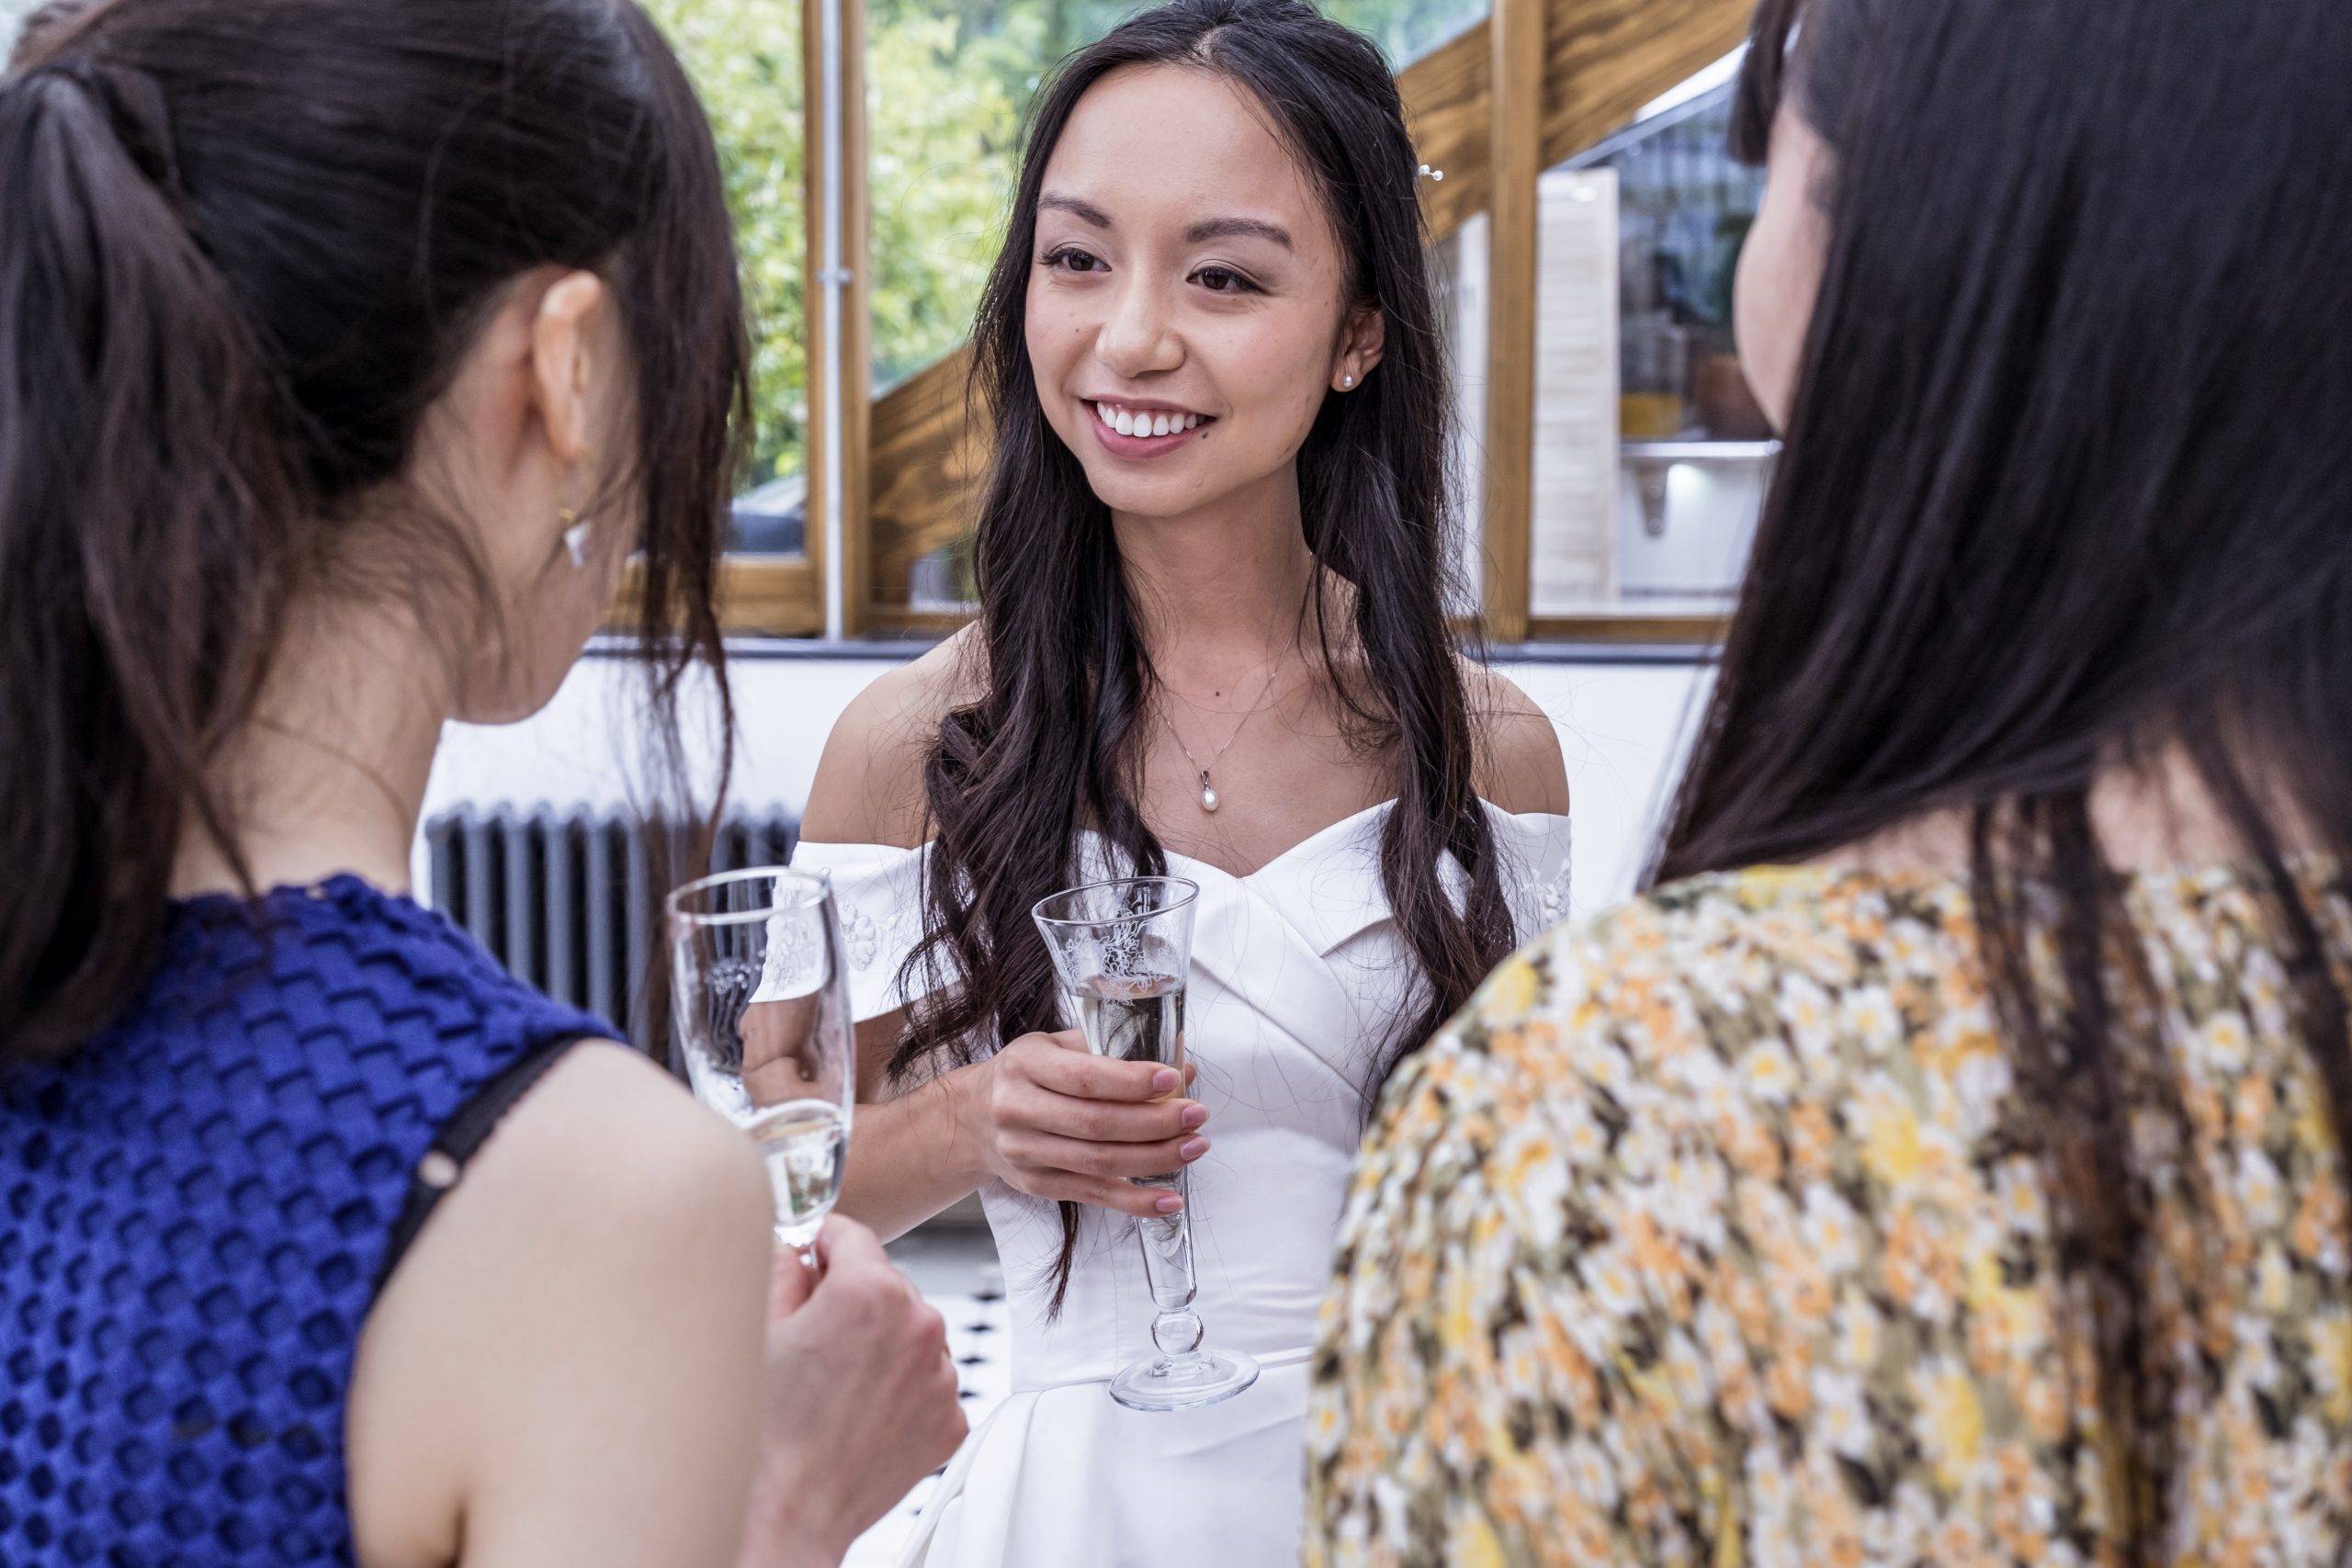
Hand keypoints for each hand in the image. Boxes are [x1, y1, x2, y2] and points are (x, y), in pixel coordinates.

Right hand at [736, 1217, 965, 1567]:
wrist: (790, 1510)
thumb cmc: (765, 1430)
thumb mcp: (760, 1329)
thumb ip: (783, 1271)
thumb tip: (795, 1250)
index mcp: (870, 1291)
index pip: (851, 1235)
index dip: (822, 1243)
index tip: (813, 1255)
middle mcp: (919, 1325)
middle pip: (886, 1284)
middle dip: (853, 1300)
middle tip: (814, 1338)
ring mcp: (940, 1375)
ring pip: (911, 1334)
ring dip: (882, 1345)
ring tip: (836, 1385)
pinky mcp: (950, 1418)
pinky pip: (927, 1382)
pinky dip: (901, 1390)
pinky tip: (860, 1412)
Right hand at [961, 1028, 1208, 1219]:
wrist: (972, 1118)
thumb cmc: (1028, 1075)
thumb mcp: (1056, 1046)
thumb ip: (1112, 1052)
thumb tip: (1182, 1071)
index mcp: (1025, 1064)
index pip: (1083, 1078)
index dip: (1131, 1081)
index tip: (1174, 1078)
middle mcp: (1018, 1109)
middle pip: (1096, 1123)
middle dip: (1155, 1122)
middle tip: (1196, 1115)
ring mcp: (1025, 1152)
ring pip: (1098, 1162)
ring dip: (1154, 1158)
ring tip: (1194, 1147)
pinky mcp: (1037, 1184)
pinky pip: (1093, 1194)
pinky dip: (1135, 1200)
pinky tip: (1168, 1199)